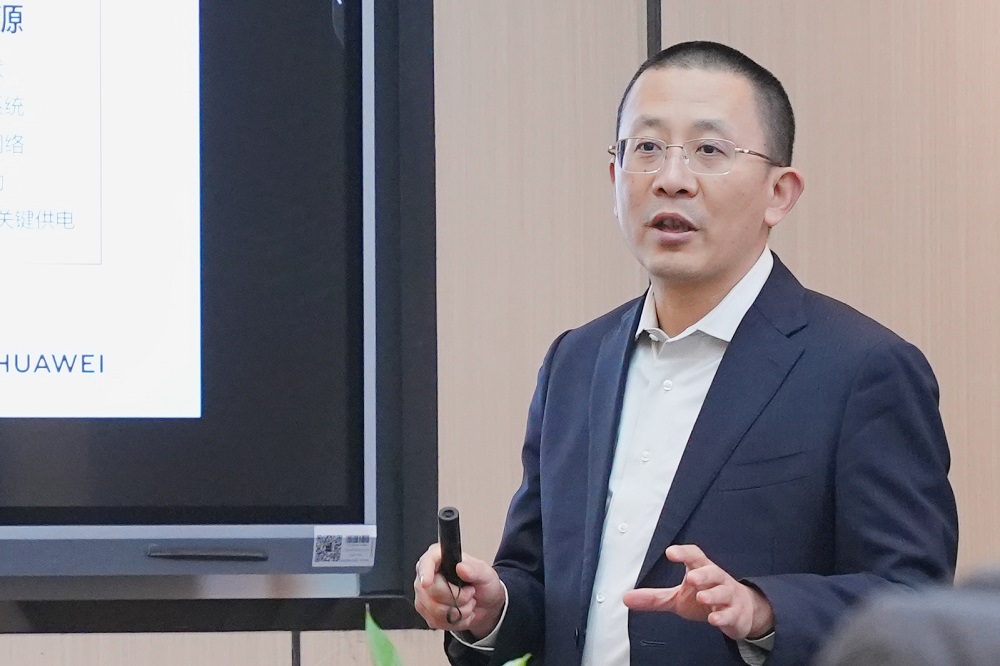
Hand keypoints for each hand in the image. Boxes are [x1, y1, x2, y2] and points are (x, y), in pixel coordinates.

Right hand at [413, 544, 506, 638]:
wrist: (485, 604)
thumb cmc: (483, 584)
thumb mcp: (486, 574)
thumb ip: (475, 570)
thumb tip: (461, 568)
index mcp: (439, 557)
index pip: (426, 562)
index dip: (425, 572)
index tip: (427, 583)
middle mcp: (428, 574)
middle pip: (432, 591)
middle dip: (457, 598)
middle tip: (470, 593)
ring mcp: (424, 594)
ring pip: (434, 610)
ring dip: (458, 611)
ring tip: (468, 603)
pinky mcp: (426, 611)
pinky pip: (436, 621)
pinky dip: (454, 621)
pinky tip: (461, 613)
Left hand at [622, 544, 773, 640]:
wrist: (739, 611)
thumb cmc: (706, 597)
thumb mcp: (678, 598)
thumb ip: (654, 597)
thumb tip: (626, 598)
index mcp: (701, 570)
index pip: (694, 556)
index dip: (683, 552)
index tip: (671, 552)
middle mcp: (716, 579)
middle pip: (712, 571)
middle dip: (703, 574)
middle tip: (691, 577)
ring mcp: (728, 596)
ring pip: (724, 591)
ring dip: (713, 594)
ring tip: (702, 598)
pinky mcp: (735, 613)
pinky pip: (731, 613)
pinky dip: (723, 616)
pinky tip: (714, 619)